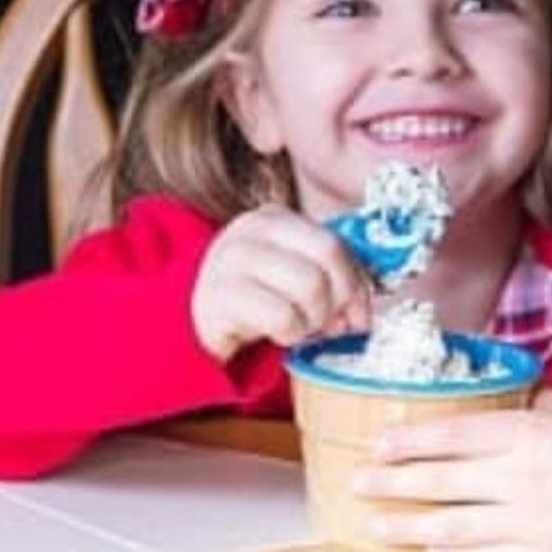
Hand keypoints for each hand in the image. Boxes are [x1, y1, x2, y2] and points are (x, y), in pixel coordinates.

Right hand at [192, 204, 372, 362]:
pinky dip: (290, 333)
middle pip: (328, 256)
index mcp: (274, 218)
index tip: (357, 314)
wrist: (191, 319)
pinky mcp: (223, 295)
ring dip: (314, 319)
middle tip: (330, 324)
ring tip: (300, 328)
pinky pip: (284, 316)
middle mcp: (253, 230)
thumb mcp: (286, 272)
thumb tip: (361, 309)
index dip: (356, 283)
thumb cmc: (251, 298)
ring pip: (311, 286)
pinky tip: (276, 333)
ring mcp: (234, 259)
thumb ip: (324, 274)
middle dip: (339, 299)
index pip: (335, 242)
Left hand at [352, 390, 551, 551]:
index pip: (451, 437)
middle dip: (393, 484)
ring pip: (456, 528)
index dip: (409, 442)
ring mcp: (533, 522)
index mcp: (524, 436)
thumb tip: (466, 401)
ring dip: (409, 527)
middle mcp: (522, 480)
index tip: (377, 444)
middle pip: (442, 484)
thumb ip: (511, 410)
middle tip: (359, 482)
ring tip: (375, 525)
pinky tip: (427, 549)